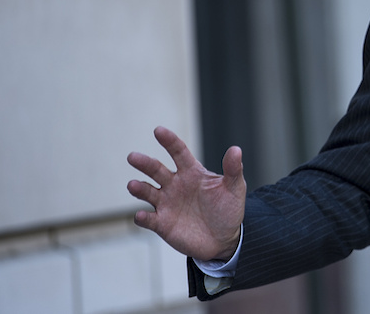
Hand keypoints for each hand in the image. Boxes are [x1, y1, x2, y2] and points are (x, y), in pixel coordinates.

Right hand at [127, 126, 245, 260]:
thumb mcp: (234, 188)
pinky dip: (143, 217)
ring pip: (147, 192)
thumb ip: (233, 170)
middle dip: (144, 163)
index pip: (178, 152)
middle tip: (133, 156)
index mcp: (191, 172)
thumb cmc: (227, 209)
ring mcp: (166, 204)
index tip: (158, 130)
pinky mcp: (162, 224)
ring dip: (139, 188)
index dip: (169, 141)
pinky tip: (141, 215)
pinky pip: (149, 219)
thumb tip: (236, 149)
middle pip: (156, 170)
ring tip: (133, 185)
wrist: (224, 238)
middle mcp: (175, 185)